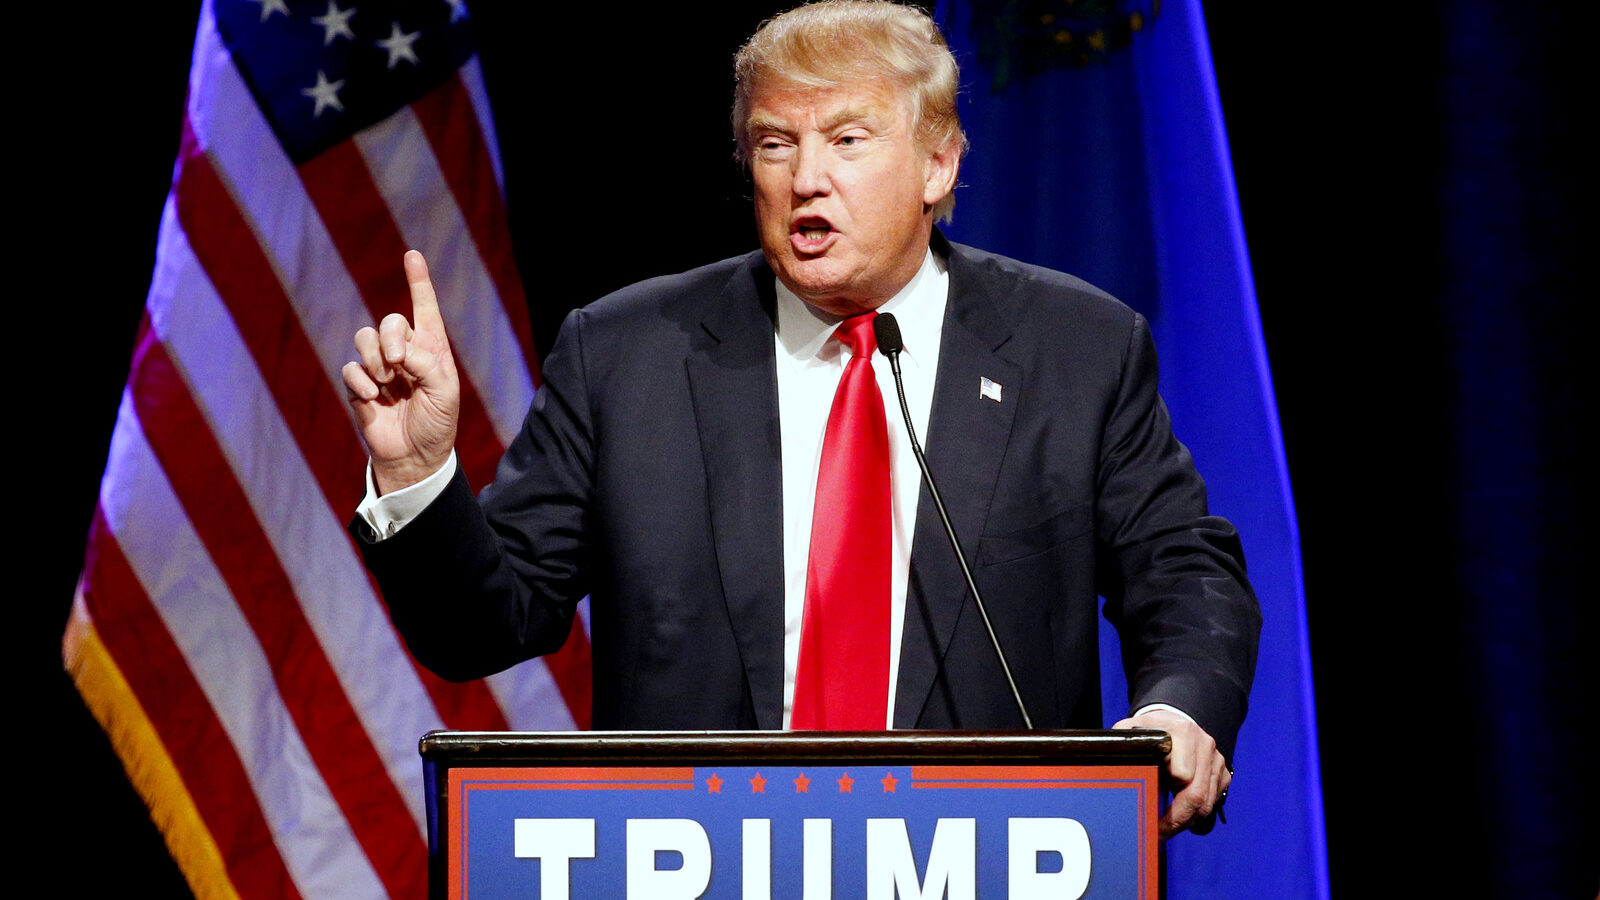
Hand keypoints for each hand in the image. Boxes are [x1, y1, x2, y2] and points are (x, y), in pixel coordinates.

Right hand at [342, 250, 460, 493]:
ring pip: (364, 338)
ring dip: (375, 358)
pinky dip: (361, 380)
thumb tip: (398, 351)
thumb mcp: (445, 392)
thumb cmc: (437, 423)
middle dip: (390, 337)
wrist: (415, 456)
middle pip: (388, 320)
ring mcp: (380, 368)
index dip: (418, 281)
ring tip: (387, 383)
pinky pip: (350, 368)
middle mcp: (405, 352)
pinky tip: (374, 398)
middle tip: (399, 364)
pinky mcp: (360, 385)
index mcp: (432, 349)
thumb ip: (426, 363)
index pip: (424, 308)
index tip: (413, 255)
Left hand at [1113, 708, 1230, 837]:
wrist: (1174, 718)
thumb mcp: (1131, 729)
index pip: (1183, 775)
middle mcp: (1204, 745)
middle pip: (1197, 795)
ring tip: (1165, 829)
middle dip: (1177, 820)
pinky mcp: (1221, 772)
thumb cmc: (1149, 728)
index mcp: (1183, 732)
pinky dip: (1196, 814)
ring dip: (1186, 821)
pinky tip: (1177, 815)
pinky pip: (1213, 802)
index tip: (1149, 813)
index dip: (1167, 795)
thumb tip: (1107, 764)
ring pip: (1207, 803)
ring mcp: (1216, 760)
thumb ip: (1122, 743)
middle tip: (1158, 833)